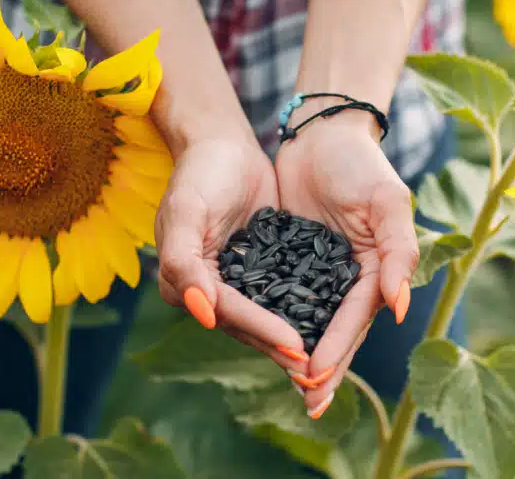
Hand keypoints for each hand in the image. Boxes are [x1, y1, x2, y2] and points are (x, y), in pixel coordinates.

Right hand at [155, 137, 309, 372]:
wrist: (223, 144)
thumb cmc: (201, 172)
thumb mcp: (186, 210)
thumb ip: (183, 262)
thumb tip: (200, 312)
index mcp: (183, 280)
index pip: (227, 311)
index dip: (261, 329)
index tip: (296, 347)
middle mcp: (208, 288)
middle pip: (247, 323)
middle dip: (281, 346)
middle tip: (317, 370)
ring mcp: (235, 279)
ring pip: (267, 315)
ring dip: (294, 337)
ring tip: (327, 359)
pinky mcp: (260, 267)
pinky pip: (282, 294)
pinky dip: (302, 310)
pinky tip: (332, 324)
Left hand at [275, 109, 417, 415]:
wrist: (321, 134)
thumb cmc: (359, 163)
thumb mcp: (386, 202)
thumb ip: (398, 252)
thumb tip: (401, 308)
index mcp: (375, 267)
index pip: (356, 315)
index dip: (339, 346)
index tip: (318, 376)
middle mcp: (348, 275)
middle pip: (335, 328)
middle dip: (324, 367)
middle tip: (309, 404)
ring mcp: (318, 269)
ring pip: (309, 320)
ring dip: (299, 353)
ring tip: (290, 387)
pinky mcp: (290, 257)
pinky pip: (282, 294)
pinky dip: (274, 319)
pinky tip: (260, 341)